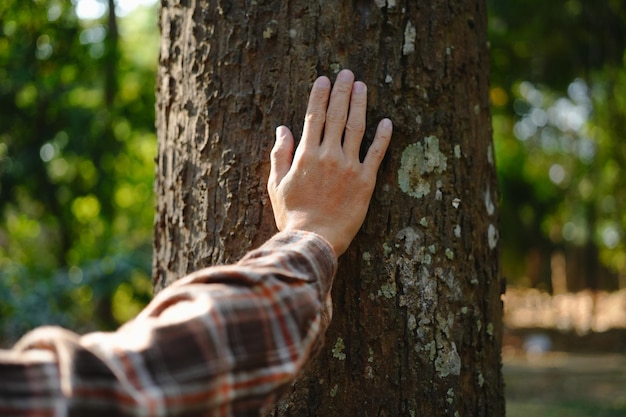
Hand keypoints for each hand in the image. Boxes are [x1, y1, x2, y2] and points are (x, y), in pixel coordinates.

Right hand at [268, 69, 392, 255]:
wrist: (314, 239)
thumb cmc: (292, 215)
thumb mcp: (276, 184)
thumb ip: (280, 154)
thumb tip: (282, 129)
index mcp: (306, 154)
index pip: (314, 117)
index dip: (319, 96)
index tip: (324, 79)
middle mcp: (329, 155)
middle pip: (337, 116)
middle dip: (342, 92)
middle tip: (347, 74)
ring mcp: (349, 166)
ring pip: (356, 128)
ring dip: (360, 105)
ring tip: (363, 87)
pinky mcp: (366, 181)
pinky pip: (376, 153)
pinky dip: (383, 136)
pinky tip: (387, 121)